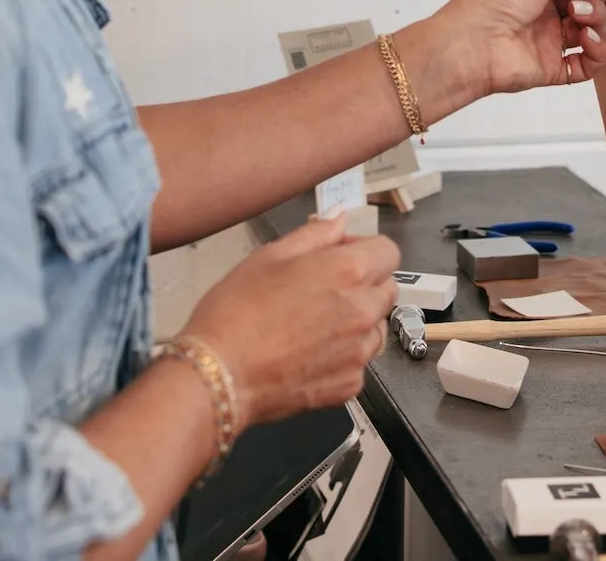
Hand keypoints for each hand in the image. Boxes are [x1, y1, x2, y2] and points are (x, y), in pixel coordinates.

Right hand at [183, 214, 400, 429]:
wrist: (217, 377)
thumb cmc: (236, 312)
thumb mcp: (270, 255)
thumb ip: (316, 233)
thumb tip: (338, 220)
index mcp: (348, 271)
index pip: (388, 251)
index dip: (363, 249)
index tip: (339, 256)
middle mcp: (362, 311)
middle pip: (386, 288)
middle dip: (364, 284)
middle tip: (325, 289)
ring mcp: (358, 352)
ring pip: (376, 327)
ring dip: (358, 321)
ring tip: (315, 324)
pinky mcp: (348, 385)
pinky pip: (360, 362)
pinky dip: (344, 356)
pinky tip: (311, 353)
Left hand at [419, 0, 605, 95]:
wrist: (470, 45)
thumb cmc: (494, 1)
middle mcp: (546, 11)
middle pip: (591, 2)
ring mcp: (550, 40)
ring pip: (593, 31)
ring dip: (596, 21)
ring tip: (579, 17)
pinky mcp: (553, 68)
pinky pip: (588, 64)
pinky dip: (596, 52)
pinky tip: (587, 40)